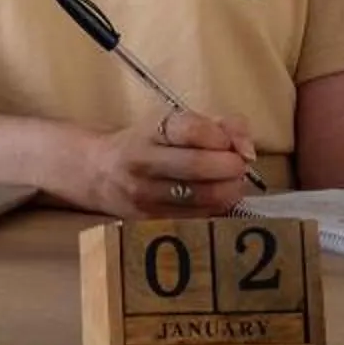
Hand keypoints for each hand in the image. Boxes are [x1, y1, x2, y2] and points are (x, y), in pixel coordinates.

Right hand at [57, 108, 258, 218]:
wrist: (96, 172)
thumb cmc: (145, 143)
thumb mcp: (172, 124)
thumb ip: (216, 126)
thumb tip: (247, 149)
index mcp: (149, 131)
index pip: (190, 129)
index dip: (221, 135)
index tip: (229, 142)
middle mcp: (142, 162)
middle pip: (198, 166)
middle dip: (231, 166)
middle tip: (239, 166)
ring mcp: (144, 195)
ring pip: (201, 197)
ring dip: (229, 190)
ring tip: (233, 183)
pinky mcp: (150, 220)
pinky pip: (196, 217)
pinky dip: (216, 208)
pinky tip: (218, 199)